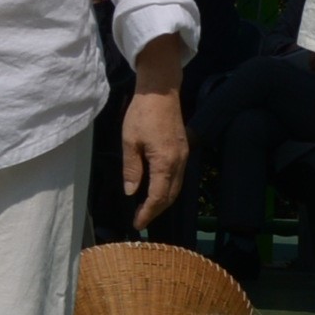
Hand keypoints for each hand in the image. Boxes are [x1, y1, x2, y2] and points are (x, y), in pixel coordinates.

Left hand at [114, 84, 188, 226]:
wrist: (161, 91)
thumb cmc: (142, 114)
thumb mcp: (129, 142)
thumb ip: (132, 169)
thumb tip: (131, 192)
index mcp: (165, 163)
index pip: (158, 197)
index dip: (148, 213)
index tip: (137, 224)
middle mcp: (179, 162)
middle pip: (171, 196)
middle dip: (156, 211)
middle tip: (141, 220)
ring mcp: (184, 156)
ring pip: (177, 187)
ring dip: (163, 201)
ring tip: (147, 209)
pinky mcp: (184, 149)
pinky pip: (178, 176)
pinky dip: (169, 188)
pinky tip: (157, 190)